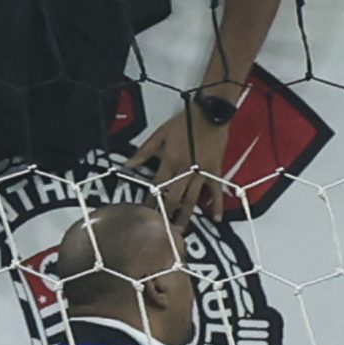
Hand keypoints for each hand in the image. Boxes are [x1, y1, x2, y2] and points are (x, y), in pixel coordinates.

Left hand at [130, 108, 232, 227]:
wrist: (211, 112)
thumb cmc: (184, 121)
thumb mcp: (160, 134)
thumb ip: (143, 152)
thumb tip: (126, 165)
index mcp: (169, 161)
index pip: (157, 187)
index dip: (150, 202)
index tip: (144, 217)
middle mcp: (184, 169)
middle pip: (173, 197)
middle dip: (166, 215)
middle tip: (160, 232)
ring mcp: (201, 171)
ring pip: (192, 198)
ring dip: (185, 216)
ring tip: (179, 231)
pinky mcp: (215, 170)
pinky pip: (216, 190)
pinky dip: (217, 204)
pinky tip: (215, 219)